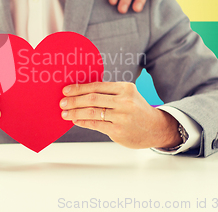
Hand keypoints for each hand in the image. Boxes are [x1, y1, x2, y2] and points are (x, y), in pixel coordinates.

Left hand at [60, 82, 180, 148]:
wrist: (156, 128)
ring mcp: (122, 116)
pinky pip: (95, 125)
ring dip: (75, 112)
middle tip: (62, 102)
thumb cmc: (136, 109)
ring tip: (65, 113)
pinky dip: (83, 122)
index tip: (66, 90)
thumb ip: (108, 93)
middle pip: (92, 98)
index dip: (79, 88)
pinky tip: (76, 120)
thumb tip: (80, 92)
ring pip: (92, 112)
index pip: (97, 86)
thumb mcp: (127, 95)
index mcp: (125, 88)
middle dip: (74, 100)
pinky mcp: (118, 130)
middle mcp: (124, 101)